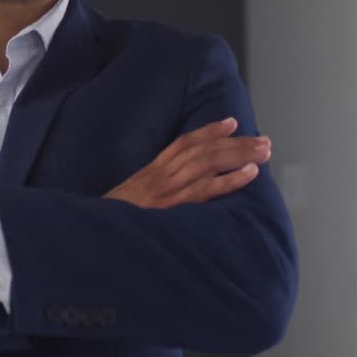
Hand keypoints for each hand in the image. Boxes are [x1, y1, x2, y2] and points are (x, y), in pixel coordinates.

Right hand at [104, 118, 270, 208]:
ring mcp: (167, 190)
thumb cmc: (111, 222)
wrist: (92, 233)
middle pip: (202, 151)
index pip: (182, 144)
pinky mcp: (172, 207)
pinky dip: (229, 180)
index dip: (208, 131)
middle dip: (235, 143)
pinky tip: (250, 174)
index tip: (231, 123)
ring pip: (208, 164)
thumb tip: (169, 194)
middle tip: (263, 140)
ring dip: (239, 155)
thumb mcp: (127, 202)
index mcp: (150, 173)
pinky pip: (205, 190)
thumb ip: (149, 193)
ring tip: (263, 152)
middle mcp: (160, 176)